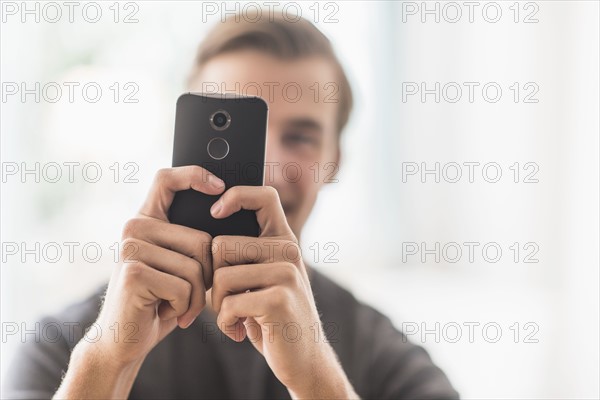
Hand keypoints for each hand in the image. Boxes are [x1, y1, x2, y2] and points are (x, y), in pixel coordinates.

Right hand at [94, 166, 223, 366]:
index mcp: (146, 221)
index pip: (167, 179)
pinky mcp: (135, 273)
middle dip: (206, 275)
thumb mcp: (175, 264)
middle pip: (200, 239)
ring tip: (177, 306)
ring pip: (195, 267)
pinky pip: (185, 287)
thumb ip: (188, 242)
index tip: (219, 186)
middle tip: (189, 295)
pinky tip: (167, 313)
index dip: (194, 175)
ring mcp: (131, 249)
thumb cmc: (159, 300)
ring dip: (196, 297)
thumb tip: (225, 214)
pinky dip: (185, 308)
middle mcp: (134, 228)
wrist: (124, 340)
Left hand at [209, 186, 356, 397]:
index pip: (263, 196)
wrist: (304, 358)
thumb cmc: (272, 316)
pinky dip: (225, 323)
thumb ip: (246, 255)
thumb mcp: (263, 279)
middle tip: (225, 301)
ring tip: (233, 317)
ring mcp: (287, 274)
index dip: (235, 195)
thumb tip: (206, 231)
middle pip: (221, 245)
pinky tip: (237, 331)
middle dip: (212, 279)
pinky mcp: (280, 299)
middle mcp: (288, 251)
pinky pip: (229, 304)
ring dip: (217, 305)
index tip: (215, 212)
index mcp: (283, 240)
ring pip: (221, 277)